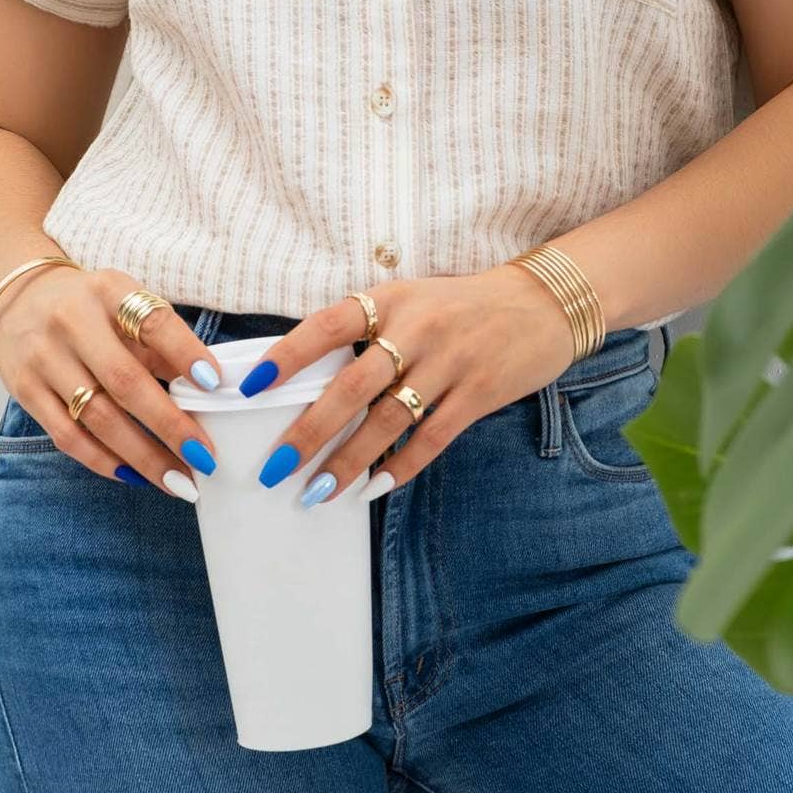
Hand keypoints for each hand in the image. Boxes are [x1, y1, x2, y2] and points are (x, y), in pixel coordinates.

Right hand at [0, 265, 223, 499]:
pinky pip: (67, 436)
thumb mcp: (126, 305)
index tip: (214, 384)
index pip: (153, 322)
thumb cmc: (90, 308)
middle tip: (204, 456)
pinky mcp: (24, 390)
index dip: (186, 352)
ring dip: (143, 456)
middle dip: (169, 425)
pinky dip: (104, 461)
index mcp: (109, 291)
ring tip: (178, 481)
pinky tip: (135, 475)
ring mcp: (44, 358)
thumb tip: (209, 388)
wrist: (18, 300)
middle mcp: (73, 322)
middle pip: (125, 381)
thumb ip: (164, 341)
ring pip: (97, 418)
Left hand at [243, 263, 577, 504]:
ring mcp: (450, 361)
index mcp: (391, 299)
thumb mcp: (412, 300)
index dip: (286, 356)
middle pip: (350, 387)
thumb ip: (369, 330)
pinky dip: (400, 467)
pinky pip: (431, 438)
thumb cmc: (461, 306)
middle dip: (308, 432)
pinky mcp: (480, 392)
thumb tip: (309, 377)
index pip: (326, 326)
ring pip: (386, 422)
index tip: (250, 389)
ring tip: (316, 492)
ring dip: (347, 462)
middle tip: (274, 468)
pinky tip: (374, 488)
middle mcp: (417, 328)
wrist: (542, 302)